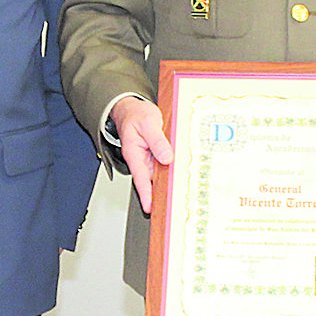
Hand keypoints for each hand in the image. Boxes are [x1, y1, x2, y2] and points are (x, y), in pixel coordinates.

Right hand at [108, 95, 173, 213]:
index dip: (146, 193)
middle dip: (160, 194)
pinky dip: (173, 170)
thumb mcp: (148, 123)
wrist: (133, 108)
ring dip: (169, 183)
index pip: (140, 178)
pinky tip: (182, 175)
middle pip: (151, 180)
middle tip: (170, 207)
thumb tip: (166, 158)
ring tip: (179, 196)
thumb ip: (157, 140)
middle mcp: (141, 159)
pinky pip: (165, 165)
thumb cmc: (136, 115)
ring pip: (160, 174)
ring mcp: (150, 158)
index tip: (150, 207)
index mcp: (134, 154)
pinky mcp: (157, 154)